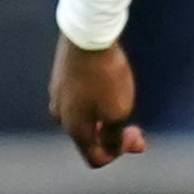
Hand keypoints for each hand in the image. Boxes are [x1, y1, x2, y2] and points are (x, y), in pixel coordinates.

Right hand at [51, 37, 147, 167]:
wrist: (87, 36)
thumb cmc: (105, 76)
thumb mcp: (118, 111)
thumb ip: (115, 136)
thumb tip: (111, 148)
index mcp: (75, 129)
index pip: (95, 158)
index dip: (118, 153)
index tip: (135, 133)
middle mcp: (61, 117)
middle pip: (89, 139)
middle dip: (113, 137)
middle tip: (136, 129)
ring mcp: (58, 96)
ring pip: (83, 118)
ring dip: (104, 120)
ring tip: (123, 108)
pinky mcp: (61, 79)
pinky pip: (78, 100)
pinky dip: (95, 102)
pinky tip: (108, 89)